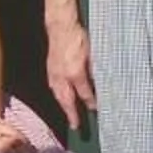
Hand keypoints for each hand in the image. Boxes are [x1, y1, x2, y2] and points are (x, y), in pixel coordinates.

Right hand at [45, 17, 95, 131]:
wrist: (60, 25)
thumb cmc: (79, 36)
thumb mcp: (93, 53)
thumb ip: (96, 70)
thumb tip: (102, 82)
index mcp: (75, 73)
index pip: (85, 93)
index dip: (91, 102)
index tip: (95, 110)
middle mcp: (63, 76)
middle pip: (67, 100)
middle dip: (72, 114)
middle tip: (76, 126)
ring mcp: (54, 73)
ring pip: (59, 95)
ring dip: (63, 106)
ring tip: (68, 114)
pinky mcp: (50, 68)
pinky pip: (54, 87)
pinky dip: (58, 95)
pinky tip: (60, 97)